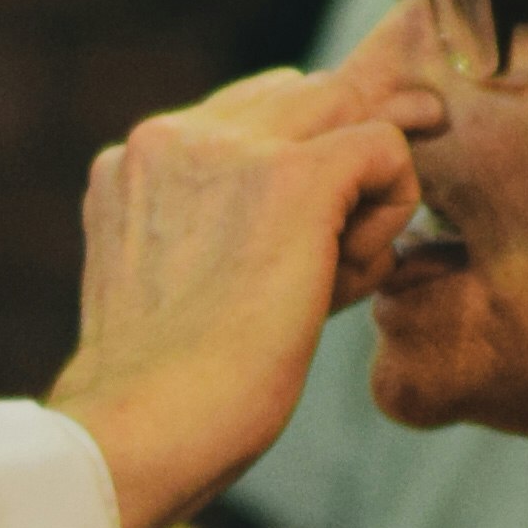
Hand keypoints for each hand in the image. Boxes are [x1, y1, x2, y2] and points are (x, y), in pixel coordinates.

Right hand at [49, 65, 439, 527]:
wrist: (145, 430)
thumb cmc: (163, 395)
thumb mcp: (172, 285)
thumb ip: (215, 229)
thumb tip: (312, 220)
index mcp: (134, 161)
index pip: (248, 116)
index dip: (295, 168)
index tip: (305, 243)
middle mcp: (173, 135)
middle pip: (304, 96)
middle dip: (336, 170)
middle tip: (332, 264)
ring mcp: (232, 148)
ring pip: (347, 111)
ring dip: (362, 193)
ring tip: (334, 280)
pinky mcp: (294, 177)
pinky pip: (385, 148)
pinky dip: (392, 208)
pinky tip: (355, 277)